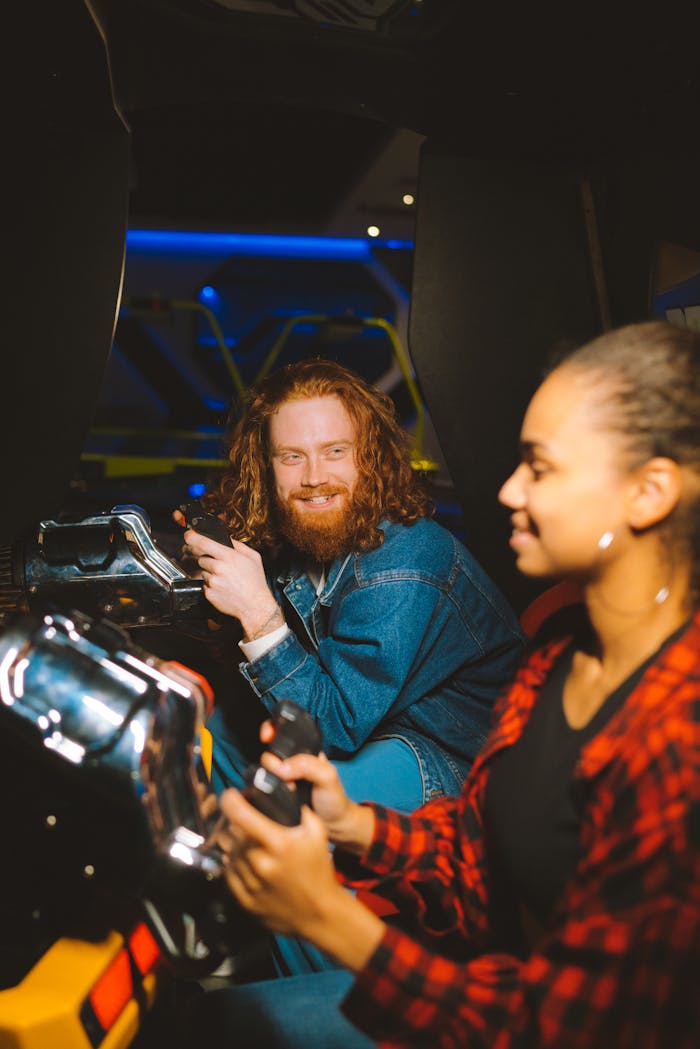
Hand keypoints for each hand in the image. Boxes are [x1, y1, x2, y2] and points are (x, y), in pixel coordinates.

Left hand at [182, 530, 281, 637]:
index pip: (203, 542)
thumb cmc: (255, 582)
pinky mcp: (208, 593)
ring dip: (210, 573)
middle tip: (221, 567)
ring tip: (225, 579)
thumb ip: (239, 545)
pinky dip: (211, 585)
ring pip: (203, 572)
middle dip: (209, 560)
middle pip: (201, 558)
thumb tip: (227, 539)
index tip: (188, 535)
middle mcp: (218, 568)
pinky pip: (204, 585)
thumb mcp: (253, 557)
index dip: (192, 537)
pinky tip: (223, 587)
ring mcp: (212, 581)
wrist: (254, 605)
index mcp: (228, 557)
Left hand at [218, 788, 342, 936]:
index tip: (231, 796)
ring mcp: (250, 883)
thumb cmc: (319, 871)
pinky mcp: (244, 900)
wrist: (320, 913)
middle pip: (231, 832)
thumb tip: (282, 791)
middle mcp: (260, 862)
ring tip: (249, 844)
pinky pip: (228, 873)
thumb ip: (298, 809)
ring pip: (228, 852)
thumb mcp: (317, 832)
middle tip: (246, 823)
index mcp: (278, 843)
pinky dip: (234, 864)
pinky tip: (248, 862)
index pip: (239, 814)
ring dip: (234, 843)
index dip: (230, 799)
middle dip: (236, 823)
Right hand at [257, 729, 373, 851]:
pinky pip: (262, 788)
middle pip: (269, 754)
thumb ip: (308, 766)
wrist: (333, 826)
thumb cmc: (334, 798)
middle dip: (273, 764)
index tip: (266, 737)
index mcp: (304, 751)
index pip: (282, 732)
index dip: (271, 729)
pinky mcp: (275, 794)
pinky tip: (280, 796)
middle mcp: (290, 763)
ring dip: (271, 780)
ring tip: (290, 790)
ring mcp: (281, 779)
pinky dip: (265, 791)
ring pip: (263, 771)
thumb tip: (282, 768)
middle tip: (288, 778)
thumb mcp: (328, 776)